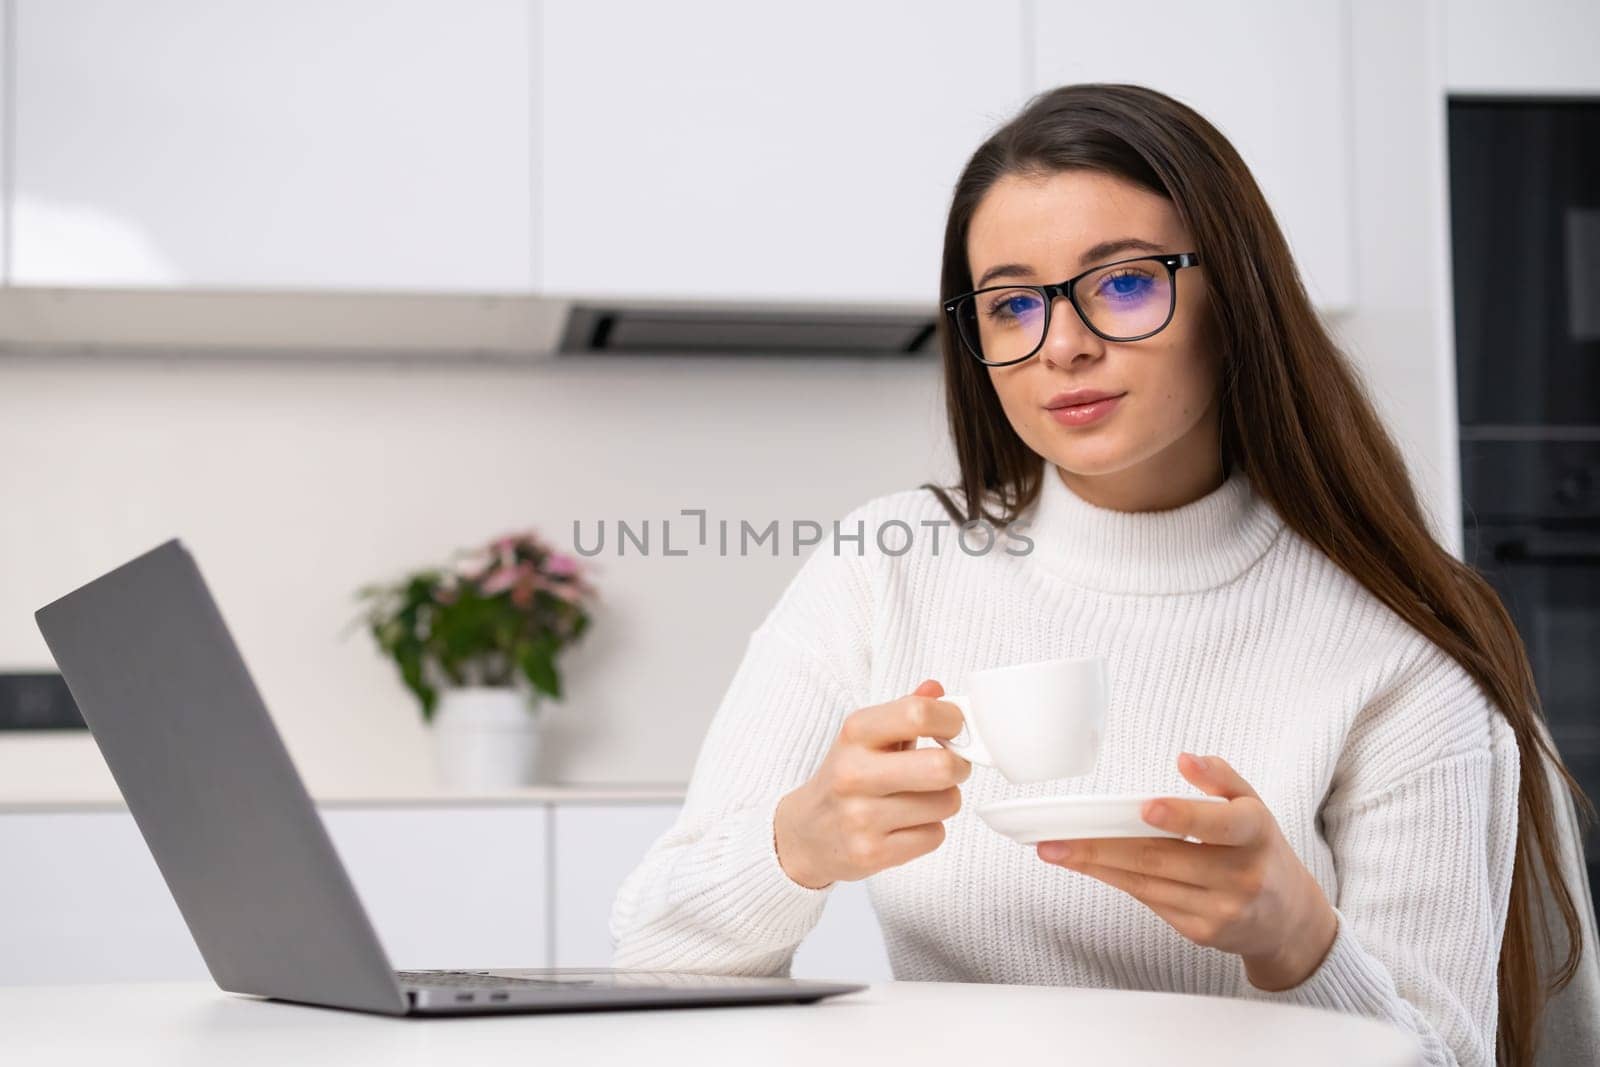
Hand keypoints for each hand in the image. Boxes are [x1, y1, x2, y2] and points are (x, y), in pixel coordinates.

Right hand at [774, 680, 971, 888]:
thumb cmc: (846, 778)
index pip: (918, 713)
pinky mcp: (871, 853)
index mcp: (855, 733)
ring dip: (944, 801)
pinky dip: (930, 831)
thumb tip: (936, 689)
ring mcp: (861, 817)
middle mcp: (854, 773)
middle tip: (949, 767)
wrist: (805, 833)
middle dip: (958, 766)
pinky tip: (907, 825)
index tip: (954, 729)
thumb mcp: (866, 736)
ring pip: (946, 803)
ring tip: (921, 798)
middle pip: (941, 766)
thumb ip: (904, 711)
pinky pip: (934, 836)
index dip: (952, 720)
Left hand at [1035, 752, 1337, 990]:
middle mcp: (1242, 876)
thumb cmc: (1260, 851)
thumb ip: (1221, 777)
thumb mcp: (1253, 806)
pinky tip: (1092, 866)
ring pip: (1147, 884)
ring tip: (1057, 851)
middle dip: (1102, 847)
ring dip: (1096, 866)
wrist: (1288, 919)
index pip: (1219, 825)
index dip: (1182, 816)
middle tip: (1057, 837)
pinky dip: (1118, 882)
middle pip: (1162, 858)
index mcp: (1255, 834)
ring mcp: (1222, 909)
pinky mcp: (1203, 932)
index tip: (1146, 807)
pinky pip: (1151, 902)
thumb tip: (1185, 759)